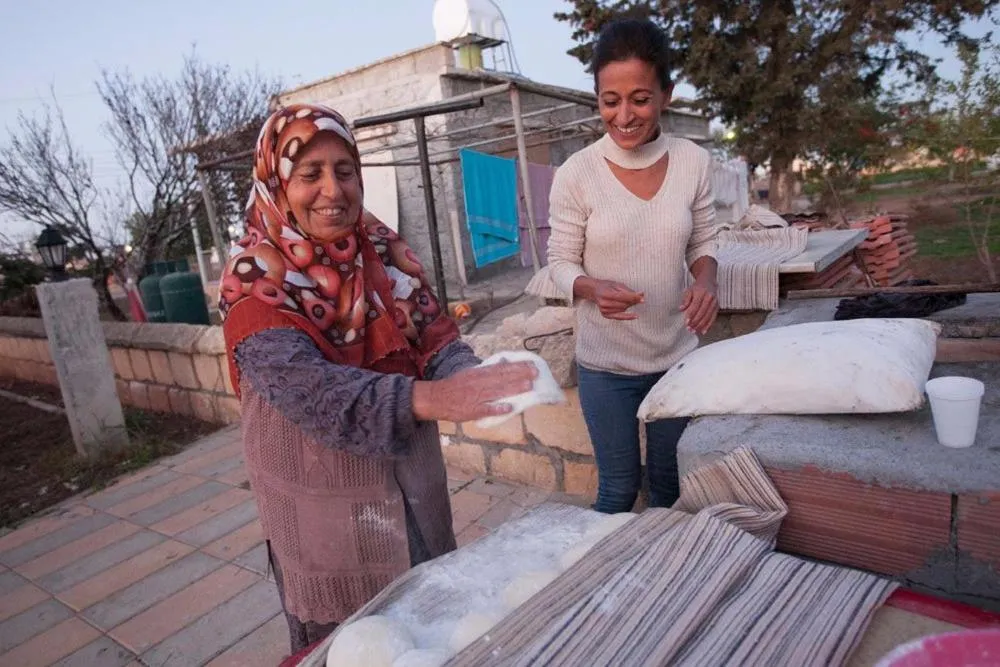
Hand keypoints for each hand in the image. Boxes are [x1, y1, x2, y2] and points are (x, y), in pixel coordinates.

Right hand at [412, 361, 537, 422]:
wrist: (435, 398)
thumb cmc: (454, 386)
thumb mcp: (470, 373)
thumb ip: (486, 371)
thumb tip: (503, 363)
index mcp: (478, 373)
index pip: (501, 368)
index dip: (516, 366)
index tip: (531, 364)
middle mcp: (479, 383)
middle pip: (502, 377)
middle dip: (520, 374)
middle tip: (536, 372)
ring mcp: (476, 397)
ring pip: (497, 391)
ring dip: (513, 388)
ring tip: (528, 385)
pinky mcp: (472, 410)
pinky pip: (487, 409)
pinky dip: (497, 408)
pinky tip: (510, 407)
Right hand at [578, 278, 643, 320]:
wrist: (594, 291)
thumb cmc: (607, 285)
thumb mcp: (617, 284)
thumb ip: (629, 290)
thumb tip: (641, 295)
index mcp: (606, 293)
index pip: (623, 297)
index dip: (634, 298)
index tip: (643, 299)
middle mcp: (604, 303)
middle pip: (624, 304)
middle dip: (633, 301)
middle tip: (639, 298)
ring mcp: (604, 310)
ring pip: (623, 309)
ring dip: (629, 305)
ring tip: (629, 300)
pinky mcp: (605, 314)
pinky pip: (619, 317)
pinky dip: (627, 316)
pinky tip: (635, 316)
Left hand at [680, 279, 718, 334]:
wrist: (709, 282)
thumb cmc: (697, 287)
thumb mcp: (689, 290)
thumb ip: (685, 299)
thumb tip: (681, 308)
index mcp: (701, 292)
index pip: (696, 305)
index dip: (691, 315)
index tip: (686, 322)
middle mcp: (709, 297)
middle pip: (702, 312)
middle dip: (696, 322)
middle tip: (689, 329)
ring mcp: (715, 303)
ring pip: (708, 316)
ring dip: (701, 325)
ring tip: (694, 331)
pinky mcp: (717, 307)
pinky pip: (713, 318)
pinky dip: (708, 326)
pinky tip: (703, 331)